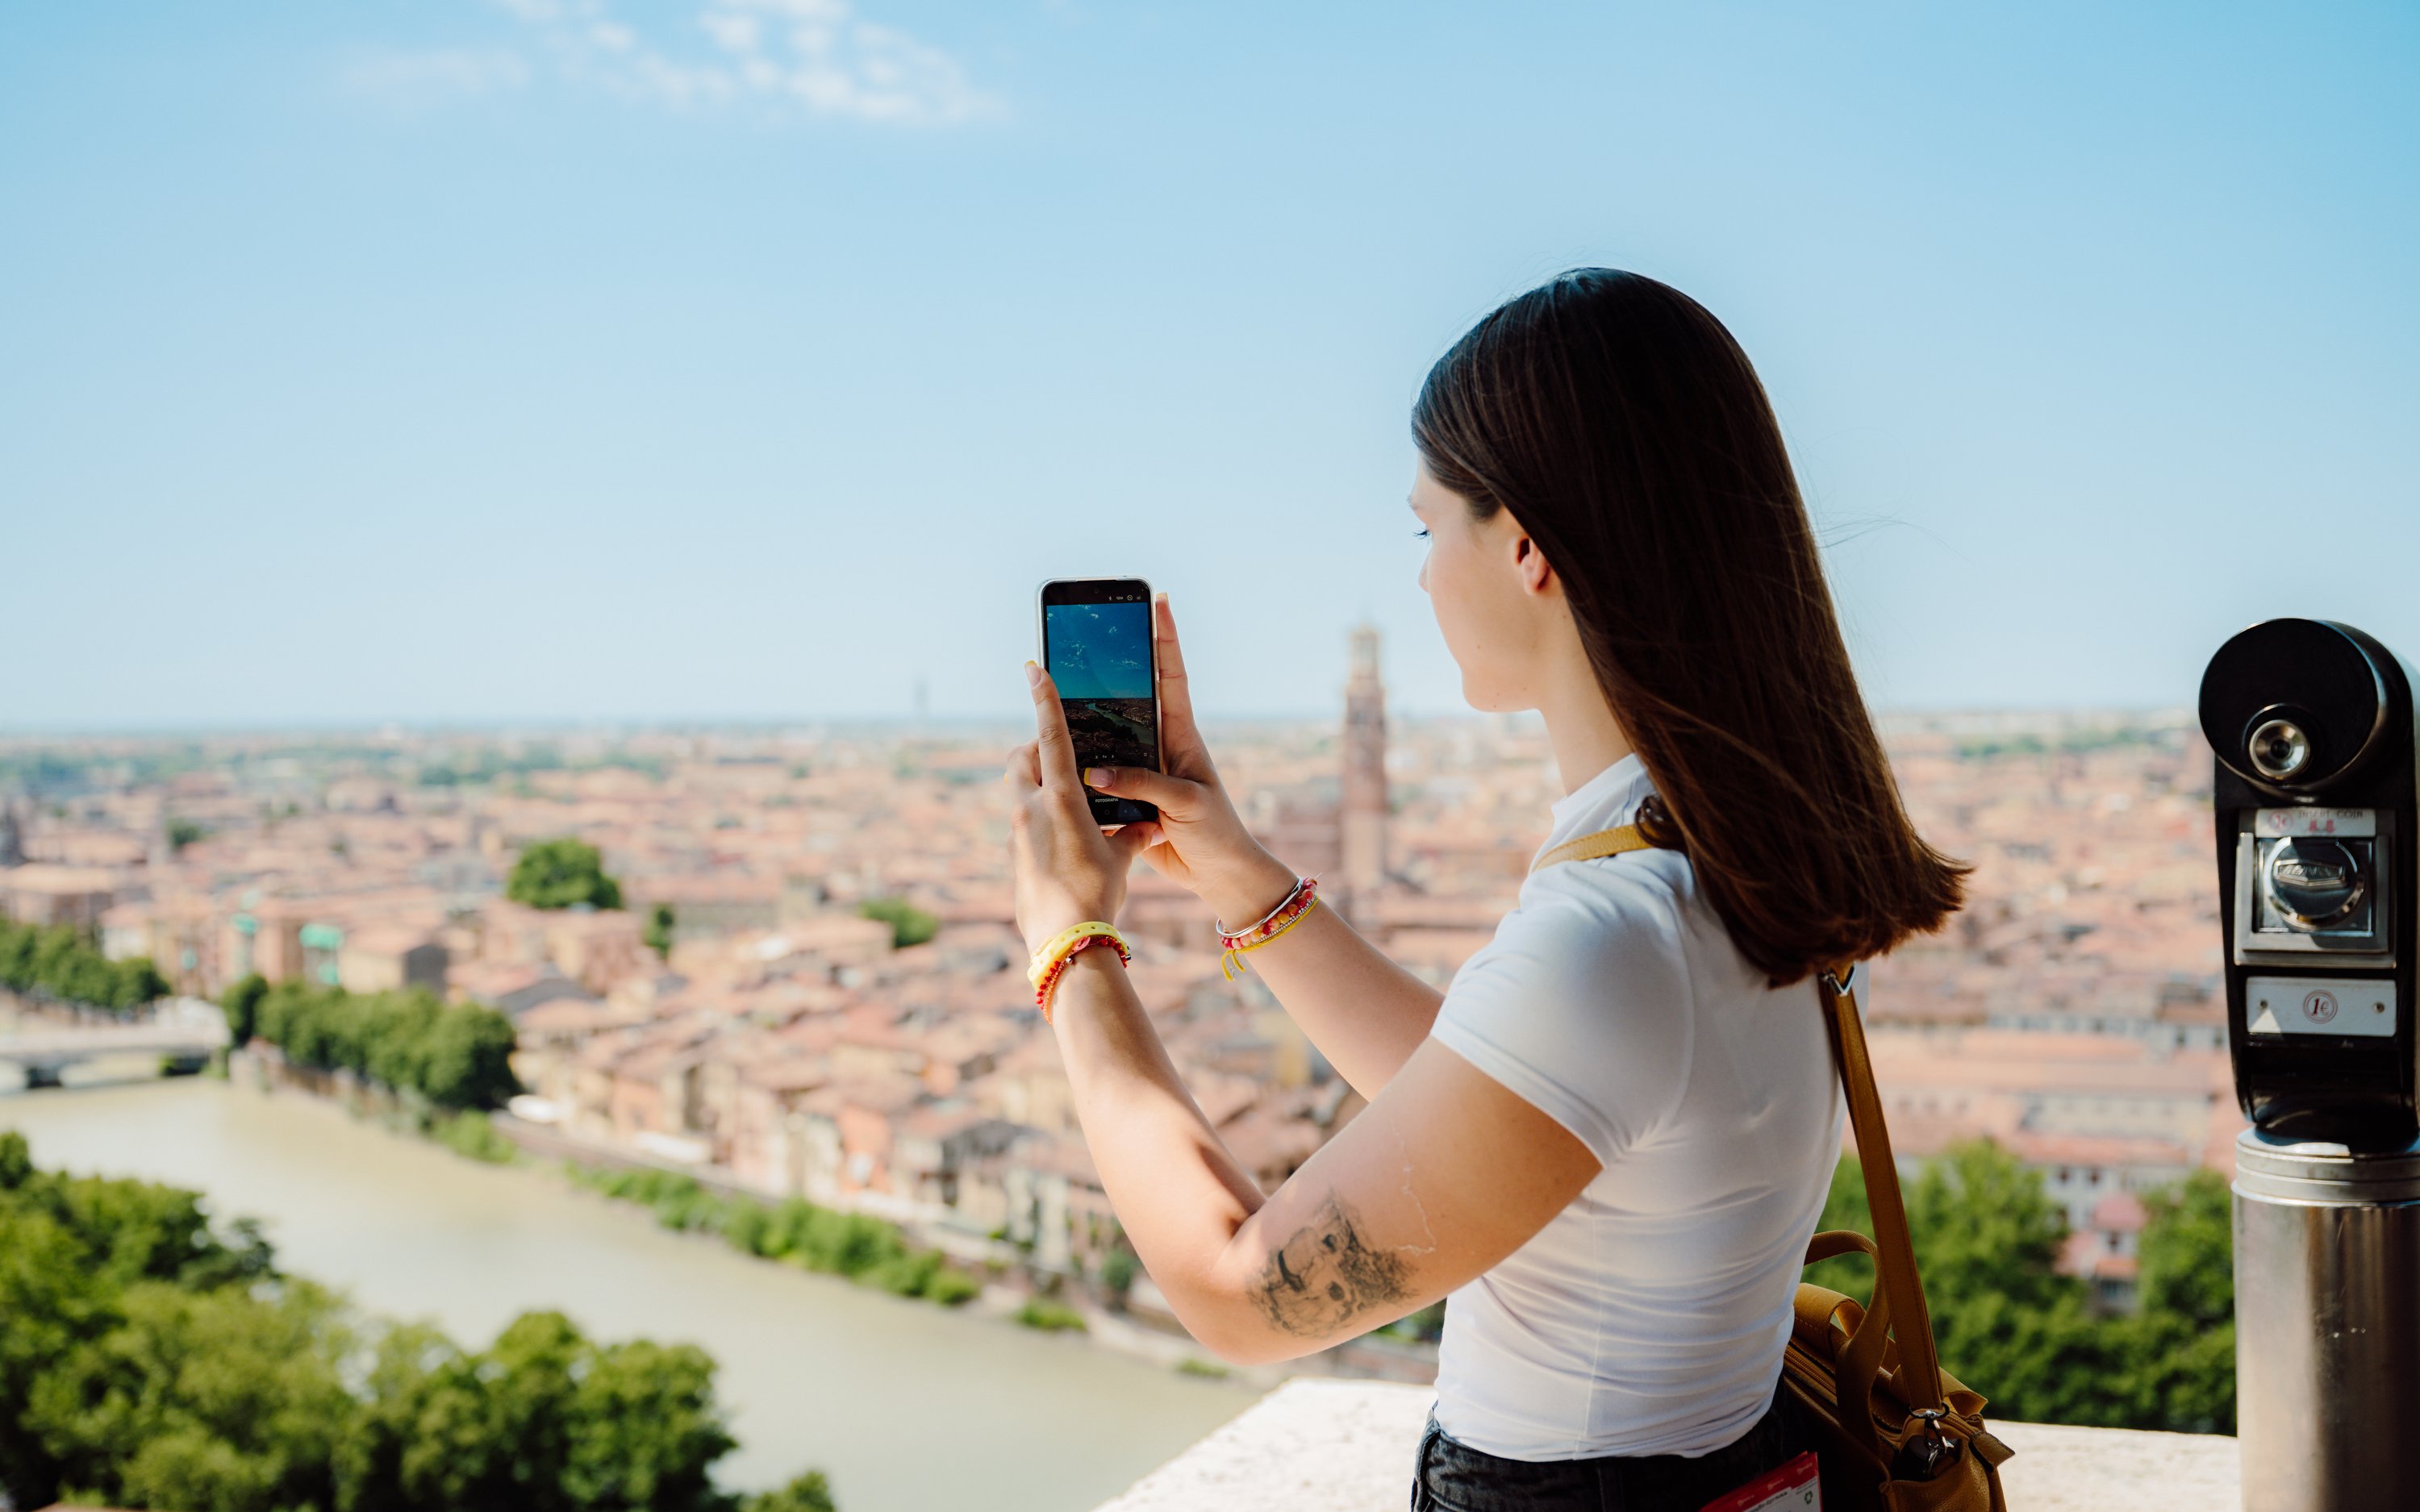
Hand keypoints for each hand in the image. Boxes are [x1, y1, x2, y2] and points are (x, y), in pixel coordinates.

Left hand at [1005, 660, 1157, 954]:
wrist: (1065, 942)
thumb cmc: (1097, 895)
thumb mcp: (1121, 860)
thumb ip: (1129, 835)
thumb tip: (1145, 829)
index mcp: (1060, 799)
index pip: (1050, 734)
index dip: (1044, 698)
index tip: (1033, 667)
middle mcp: (1030, 809)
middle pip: (1021, 759)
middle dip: (1037, 750)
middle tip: (1065, 758)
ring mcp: (1016, 833)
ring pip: (1019, 791)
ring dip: (1037, 786)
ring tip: (1071, 803)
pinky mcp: (1013, 856)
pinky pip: (1024, 823)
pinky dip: (1039, 819)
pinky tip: (1065, 840)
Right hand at [1079, 594, 1298, 926]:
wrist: (1218, 875)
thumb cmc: (1216, 832)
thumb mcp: (1185, 803)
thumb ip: (1143, 785)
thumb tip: (1095, 772)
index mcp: (1181, 735)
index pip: (1171, 675)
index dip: (1164, 638)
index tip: (1157, 601)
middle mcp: (1160, 745)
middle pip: (1130, 696)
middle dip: (1110, 666)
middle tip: (1085, 637)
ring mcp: (1142, 770)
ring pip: (1107, 736)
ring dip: (1084, 719)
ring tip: (1053, 692)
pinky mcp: (1128, 798)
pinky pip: (1097, 776)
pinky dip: (1077, 768)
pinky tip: (1052, 758)